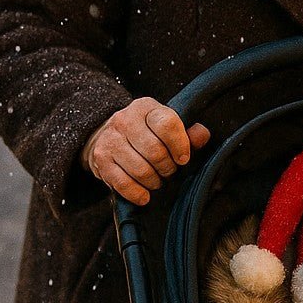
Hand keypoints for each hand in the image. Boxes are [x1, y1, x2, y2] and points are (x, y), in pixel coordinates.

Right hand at [82, 97, 210, 204]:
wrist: (107, 135)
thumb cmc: (146, 133)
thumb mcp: (167, 127)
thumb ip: (188, 132)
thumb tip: (202, 134)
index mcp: (146, 107)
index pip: (167, 124)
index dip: (180, 145)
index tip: (183, 158)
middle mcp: (125, 119)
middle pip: (155, 151)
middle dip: (167, 167)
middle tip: (169, 172)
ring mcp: (110, 139)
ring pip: (140, 169)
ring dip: (154, 181)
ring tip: (157, 180)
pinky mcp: (100, 159)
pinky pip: (123, 183)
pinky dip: (137, 193)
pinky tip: (144, 195)